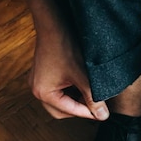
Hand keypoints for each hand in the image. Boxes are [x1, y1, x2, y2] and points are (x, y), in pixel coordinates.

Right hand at [26, 0, 107, 120]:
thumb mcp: (84, 77)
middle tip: (97, 104)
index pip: (69, 111)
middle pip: (62, 111)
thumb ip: (94, 99)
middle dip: (80, 108)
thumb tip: (103, 116)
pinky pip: (58, 90)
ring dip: (76, 99)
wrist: (55, 24)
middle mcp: (37, 90)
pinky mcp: (43, 74)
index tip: (103, 112)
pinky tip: (83, 83)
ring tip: (91, 92)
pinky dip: (71, 90)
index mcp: (43, 93)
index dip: (88, 113)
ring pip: (61, 101)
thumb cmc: (66, 48)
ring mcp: (38, 81)